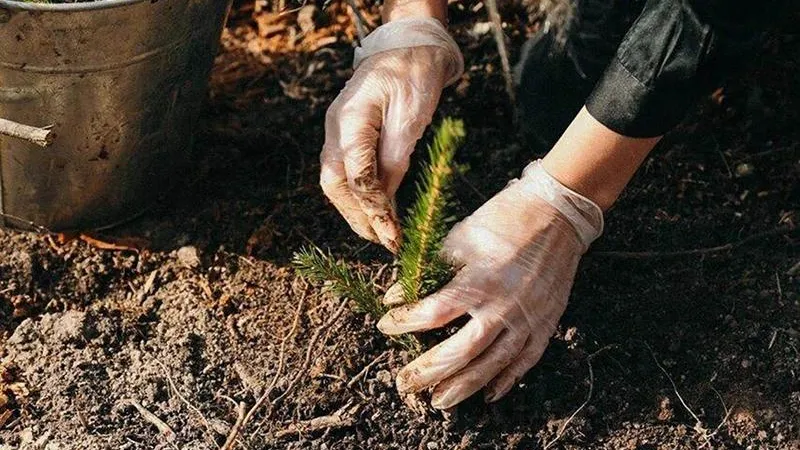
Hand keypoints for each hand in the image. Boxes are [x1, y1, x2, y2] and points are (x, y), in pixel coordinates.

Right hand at [320, 18, 462, 252]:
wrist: (408, 46)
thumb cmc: (414, 75)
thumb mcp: (412, 116)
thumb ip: (396, 158)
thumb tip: (386, 198)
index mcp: (350, 121)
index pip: (356, 177)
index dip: (373, 210)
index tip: (392, 235)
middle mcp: (336, 128)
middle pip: (335, 184)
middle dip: (357, 217)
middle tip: (382, 241)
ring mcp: (337, 131)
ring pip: (335, 181)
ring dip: (355, 210)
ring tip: (378, 233)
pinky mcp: (346, 134)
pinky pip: (345, 171)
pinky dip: (359, 194)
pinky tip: (376, 209)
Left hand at [377, 160, 603, 407]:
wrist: (556, 213)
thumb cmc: (502, 220)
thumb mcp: (459, 238)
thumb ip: (428, 271)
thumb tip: (395, 296)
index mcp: (478, 281)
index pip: (433, 313)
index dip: (404, 323)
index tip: (385, 327)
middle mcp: (503, 306)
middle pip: (461, 351)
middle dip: (429, 371)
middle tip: (405, 384)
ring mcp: (527, 318)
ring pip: (493, 365)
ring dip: (464, 386)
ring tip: (438, 401)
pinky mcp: (545, 323)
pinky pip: (525, 361)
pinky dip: (506, 381)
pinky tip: (489, 395)